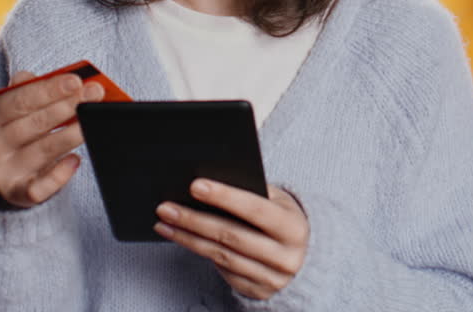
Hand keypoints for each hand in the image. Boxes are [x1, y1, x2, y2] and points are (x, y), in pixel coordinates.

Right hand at [0, 70, 104, 206]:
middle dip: (66, 106)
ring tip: (91, 122)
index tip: (76, 80)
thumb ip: (32, 89)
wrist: (9, 174)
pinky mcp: (16, 193)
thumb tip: (57, 77)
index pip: (19, 99)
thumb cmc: (22, 130)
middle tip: (94, 95)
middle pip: (33, 123)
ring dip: (70, 134)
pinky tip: (75, 160)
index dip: (49, 89)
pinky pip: (40, 187)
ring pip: (42, 151)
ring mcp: (1, 171)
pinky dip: (59, 174)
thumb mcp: (19, 108)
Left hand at [155, 180, 308, 299]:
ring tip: (164, 222)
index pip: (255, 209)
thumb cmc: (284, 220)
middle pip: (231, 235)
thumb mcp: (281, 202)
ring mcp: (271, 278)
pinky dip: (199, 252)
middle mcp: (285, 257)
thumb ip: (255, 191)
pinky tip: (181, 238)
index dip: (224, 196)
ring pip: (221, 256)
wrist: (307, 259)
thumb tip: (212, 182)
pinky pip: (222, 271)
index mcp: (293, 228)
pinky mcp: (257, 291)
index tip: (195, 185)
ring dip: (188, 238)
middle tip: (166, 207)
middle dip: (194, 220)